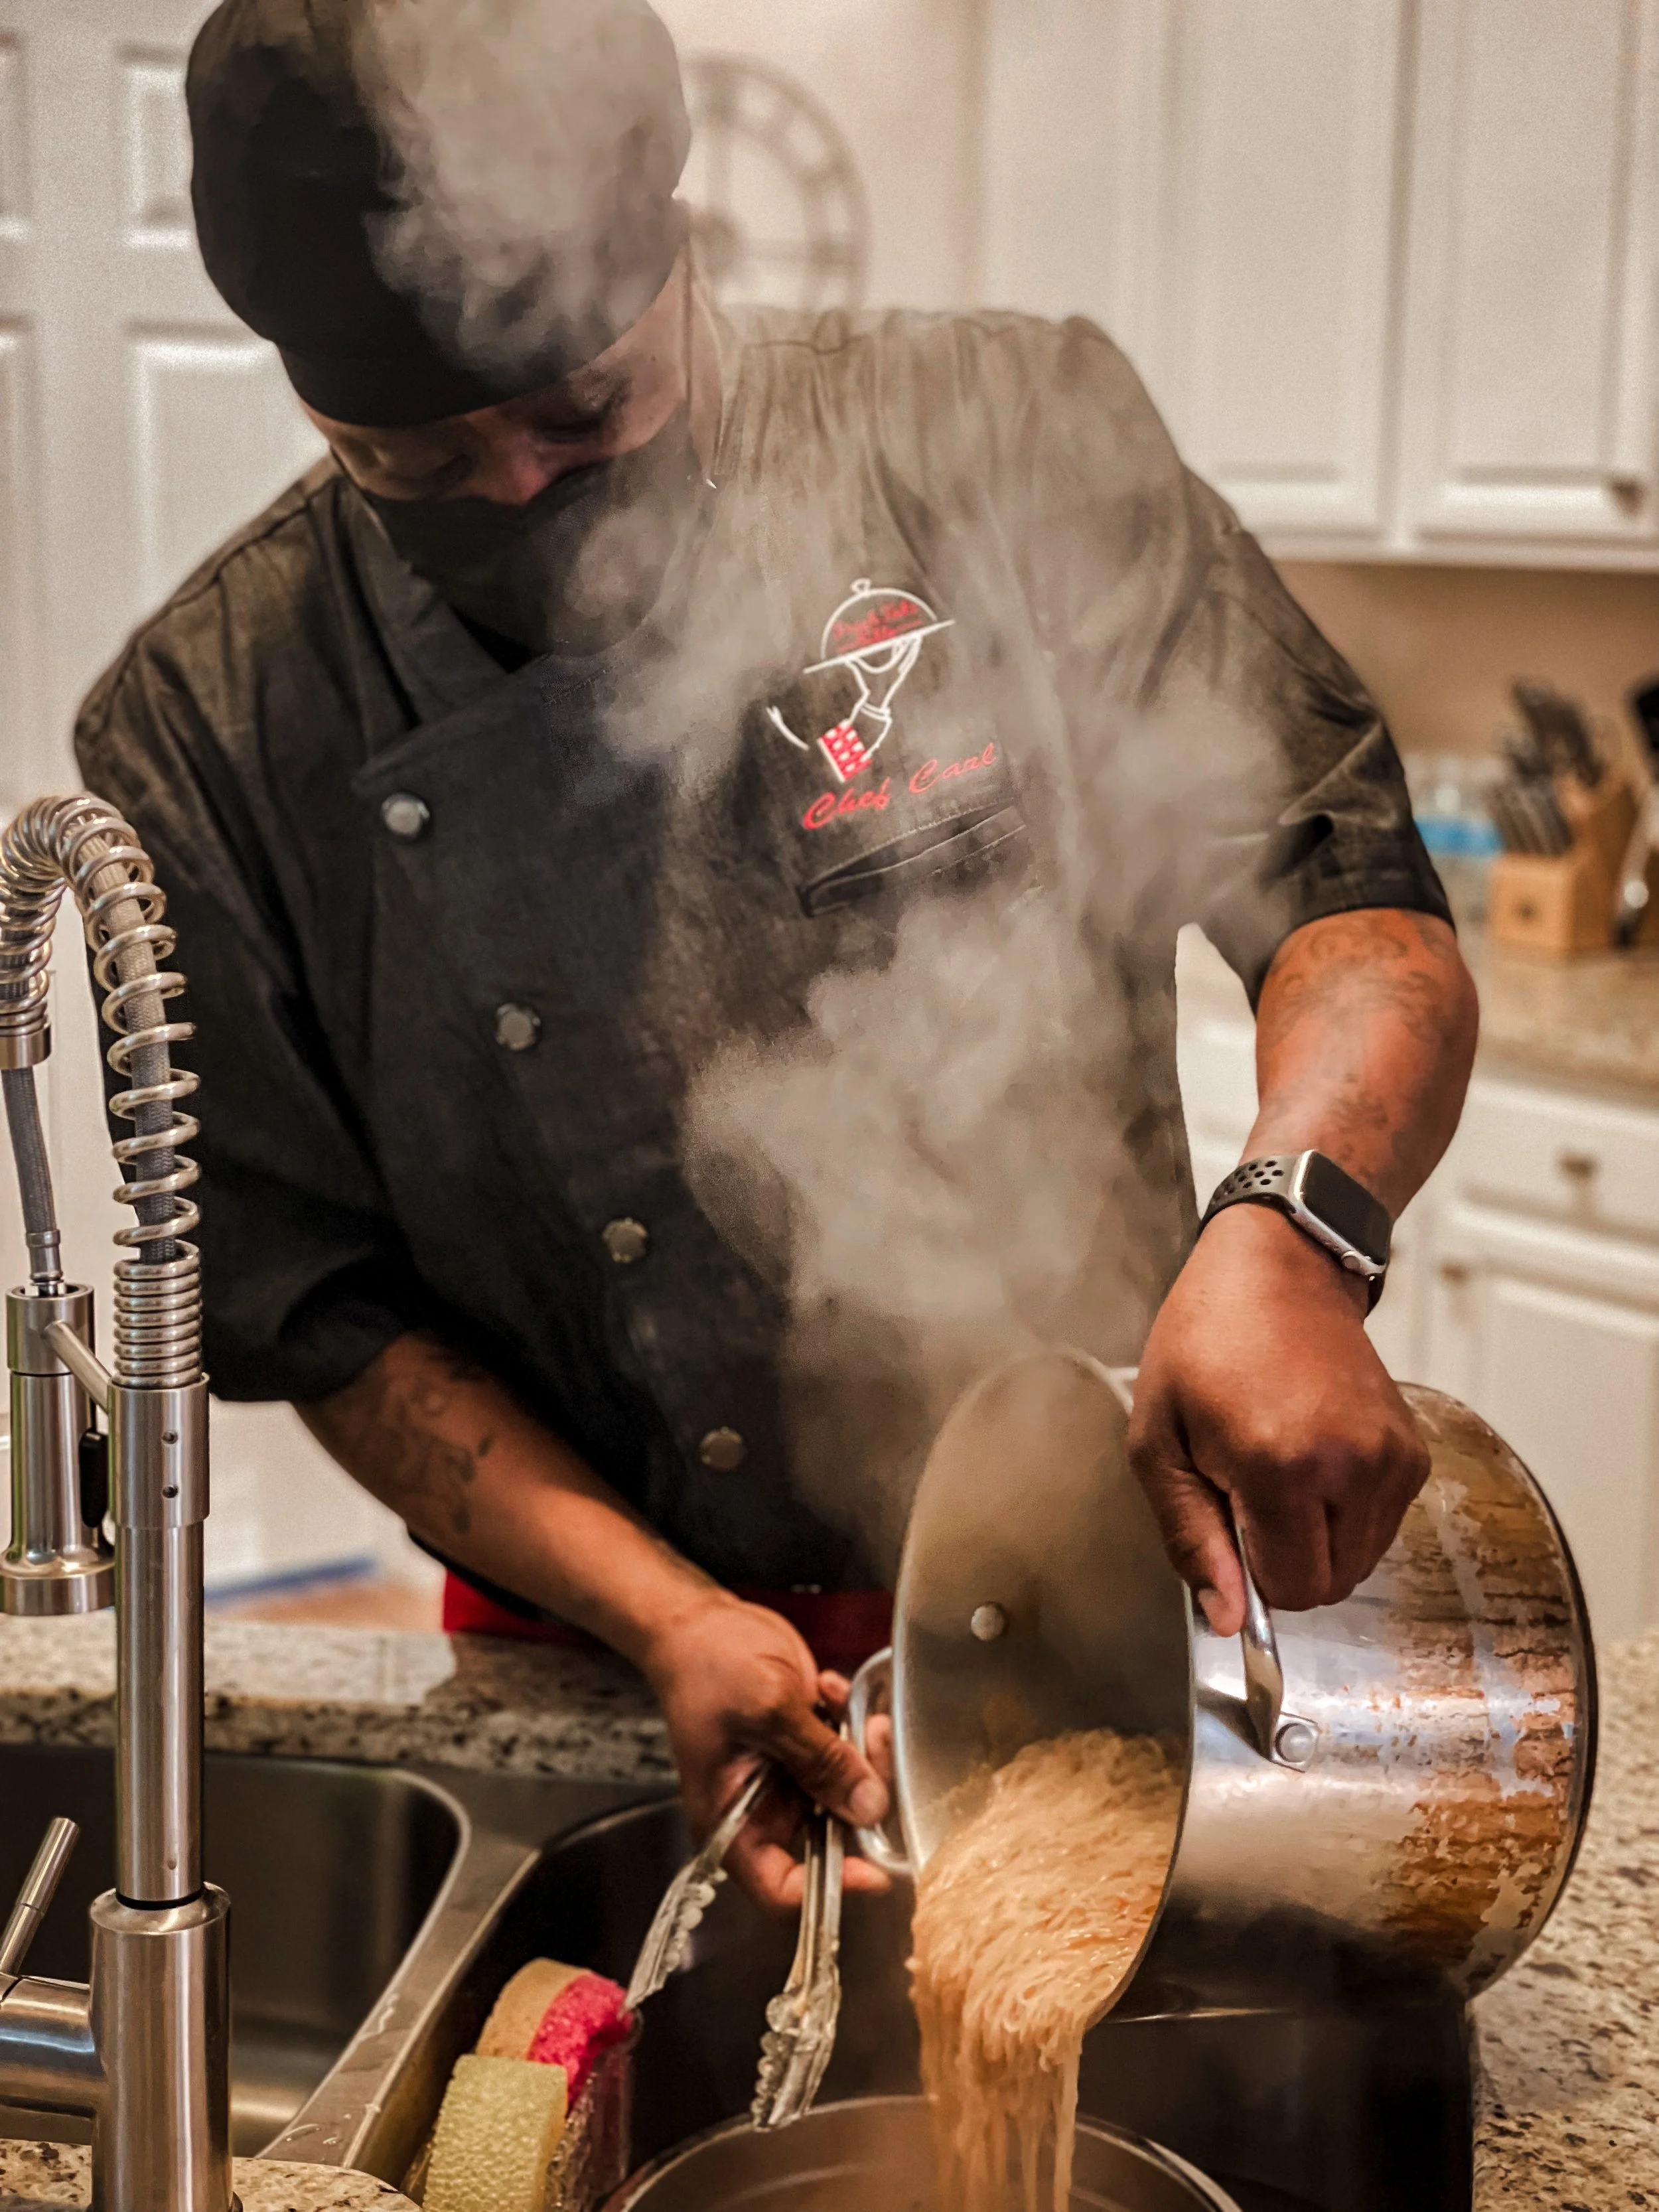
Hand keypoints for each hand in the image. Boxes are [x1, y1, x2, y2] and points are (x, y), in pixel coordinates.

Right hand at [639, 1591, 891, 1911]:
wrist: (699, 1623)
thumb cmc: (707, 1667)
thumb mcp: (767, 1709)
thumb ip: (820, 1760)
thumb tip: (870, 1807)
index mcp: (734, 1822)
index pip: (782, 1889)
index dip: (832, 1886)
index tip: (877, 1867)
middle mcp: (763, 1810)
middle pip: (830, 1841)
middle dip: (863, 1801)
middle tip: (875, 1747)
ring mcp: (788, 1779)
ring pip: (848, 1796)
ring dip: (864, 1756)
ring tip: (859, 1714)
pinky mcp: (805, 1748)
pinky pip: (846, 1755)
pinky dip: (850, 1725)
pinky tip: (829, 1690)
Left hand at [1127, 1203, 1428, 1634]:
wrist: (1277, 1271)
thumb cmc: (1204, 1345)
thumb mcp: (1158, 1440)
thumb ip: (1190, 1537)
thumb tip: (1227, 1619)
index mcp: (1282, 1465)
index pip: (1291, 1590)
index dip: (1250, 1577)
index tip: (1227, 1524)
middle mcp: (1353, 1466)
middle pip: (1330, 1586)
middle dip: (1283, 1559)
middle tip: (1246, 1490)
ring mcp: (1393, 1459)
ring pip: (1359, 1562)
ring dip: (1314, 1536)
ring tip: (1277, 1466)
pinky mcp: (1413, 1452)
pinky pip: (1381, 1526)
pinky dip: (1344, 1511)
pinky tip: (1312, 1455)